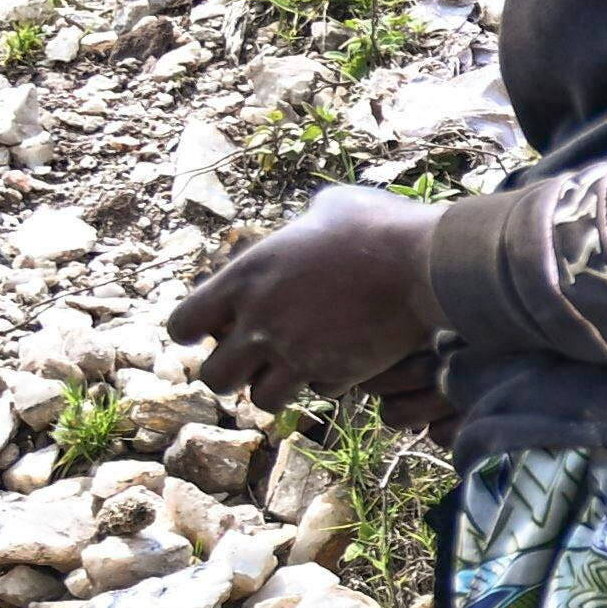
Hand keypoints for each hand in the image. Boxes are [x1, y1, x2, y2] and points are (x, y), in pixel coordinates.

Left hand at [171, 185, 448, 418]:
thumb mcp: (331, 206)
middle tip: (255, 359)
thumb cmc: (378, 226)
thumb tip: (312, 219)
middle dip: (233, 372)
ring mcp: (293, 354)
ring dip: (276, 387)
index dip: (195, 332)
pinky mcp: (332, 375)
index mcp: (245, 278)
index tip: (214, 331)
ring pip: (261, 401)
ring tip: (296, 368)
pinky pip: (315, 394)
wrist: (424, 264)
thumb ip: (306, 220)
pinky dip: (325, 384)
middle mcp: (259, 323)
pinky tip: (342, 362)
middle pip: (214, 378)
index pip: (183, 324)